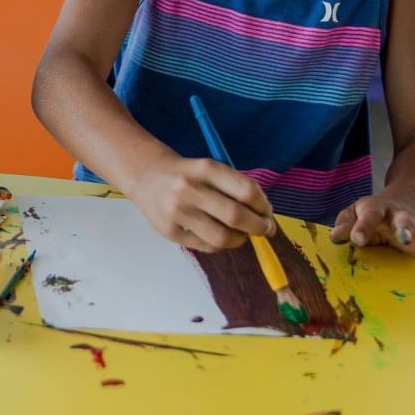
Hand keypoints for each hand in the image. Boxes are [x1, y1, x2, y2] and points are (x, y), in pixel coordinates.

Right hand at [128, 153, 275, 251]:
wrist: (146, 176)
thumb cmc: (187, 174)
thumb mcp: (209, 169)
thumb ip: (234, 188)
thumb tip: (264, 217)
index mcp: (204, 168)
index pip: (245, 190)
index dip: (263, 205)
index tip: (268, 213)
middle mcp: (189, 189)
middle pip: (236, 216)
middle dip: (258, 227)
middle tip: (265, 230)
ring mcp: (177, 212)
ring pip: (222, 237)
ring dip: (241, 240)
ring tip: (242, 235)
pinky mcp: (170, 232)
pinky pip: (206, 246)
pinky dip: (220, 245)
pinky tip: (220, 236)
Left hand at [329, 189, 414, 275]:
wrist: (406, 199)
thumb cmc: (373, 213)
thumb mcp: (357, 213)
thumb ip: (346, 223)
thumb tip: (334, 236)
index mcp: (378, 209)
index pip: (370, 215)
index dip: (362, 227)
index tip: (356, 240)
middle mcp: (400, 215)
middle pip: (403, 217)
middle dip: (404, 225)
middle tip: (402, 236)